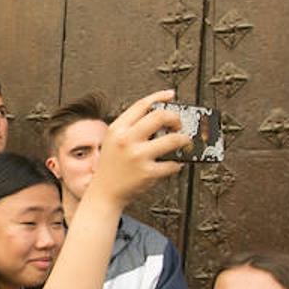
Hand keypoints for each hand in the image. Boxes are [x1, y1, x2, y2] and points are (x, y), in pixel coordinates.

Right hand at [83, 90, 190, 207]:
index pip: (142, 105)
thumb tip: (159, 116)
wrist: (104, 193)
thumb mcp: (113, 140)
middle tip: (179, 124)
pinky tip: (174, 163)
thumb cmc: (112, 166)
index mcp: (117, 129)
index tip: (171, 95)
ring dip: (184, 139)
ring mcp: (138, 156)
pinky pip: (173, 164)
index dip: (159, 97)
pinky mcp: (148, 173)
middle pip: (160, 116)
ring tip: (184, 142)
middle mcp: (127, 140)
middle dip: (175, 118)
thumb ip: (131, 127)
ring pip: (173, 139)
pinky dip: (177, 163)